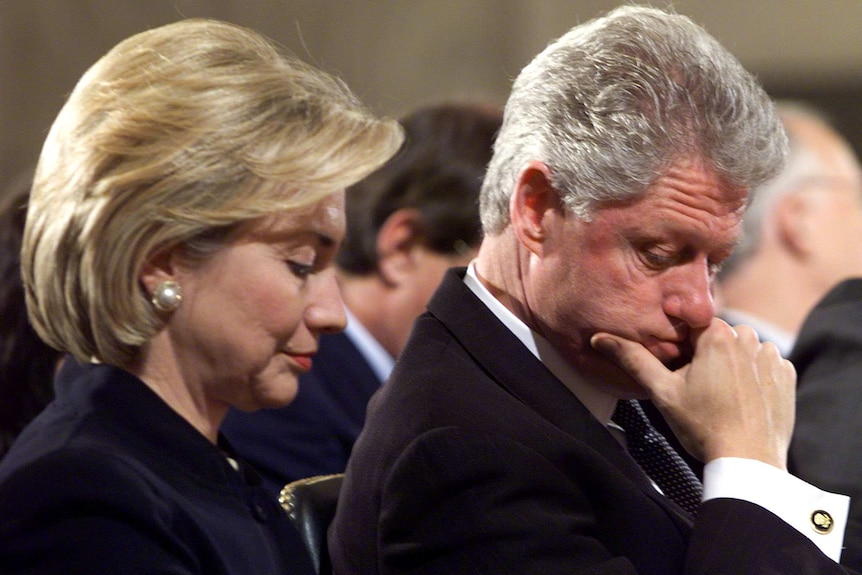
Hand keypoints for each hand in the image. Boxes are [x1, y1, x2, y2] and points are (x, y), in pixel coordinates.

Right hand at [590, 319, 795, 468]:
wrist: (749, 463)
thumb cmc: (703, 426)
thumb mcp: (662, 392)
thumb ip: (633, 359)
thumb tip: (599, 338)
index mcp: (717, 335)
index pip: (691, 325)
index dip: (681, 345)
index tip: (677, 367)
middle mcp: (749, 338)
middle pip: (717, 335)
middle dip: (706, 353)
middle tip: (696, 386)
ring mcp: (771, 357)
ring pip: (741, 348)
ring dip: (731, 363)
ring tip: (719, 395)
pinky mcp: (786, 376)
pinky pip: (763, 364)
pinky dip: (752, 376)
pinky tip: (741, 399)